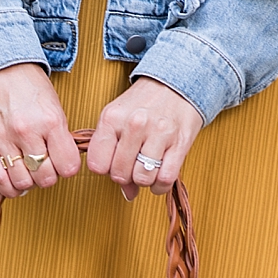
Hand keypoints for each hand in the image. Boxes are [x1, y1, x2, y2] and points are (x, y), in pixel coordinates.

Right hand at [0, 63, 81, 197]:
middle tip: (45, 166)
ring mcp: (4, 139)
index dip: (67, 167)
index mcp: (50, 121)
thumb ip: (59, 136)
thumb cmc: (27, 84)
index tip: (63, 162)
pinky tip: (13, 181)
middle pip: (45, 178)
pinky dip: (8, 187)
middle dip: (48, 176)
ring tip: (28, 170)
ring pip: (22, 182)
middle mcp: (27, 132)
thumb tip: (62, 163)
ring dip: (28, 182)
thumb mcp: (54, 106)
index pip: (68, 166)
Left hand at [86, 78, 202, 199]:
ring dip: (144, 180)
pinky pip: (165, 179)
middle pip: (120, 174)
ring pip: (142, 179)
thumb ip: (112, 154)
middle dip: (124, 176)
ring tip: (146, 168)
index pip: (97, 165)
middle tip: (131, 165)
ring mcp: (158, 133)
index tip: (112, 162)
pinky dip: (160, 185)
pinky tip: (159, 174)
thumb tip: (127, 193)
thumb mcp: (117, 119)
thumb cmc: (143, 105)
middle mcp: (134, 124)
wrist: (177, 85)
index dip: (104, 169)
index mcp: (112, 118)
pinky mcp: (180, 143)